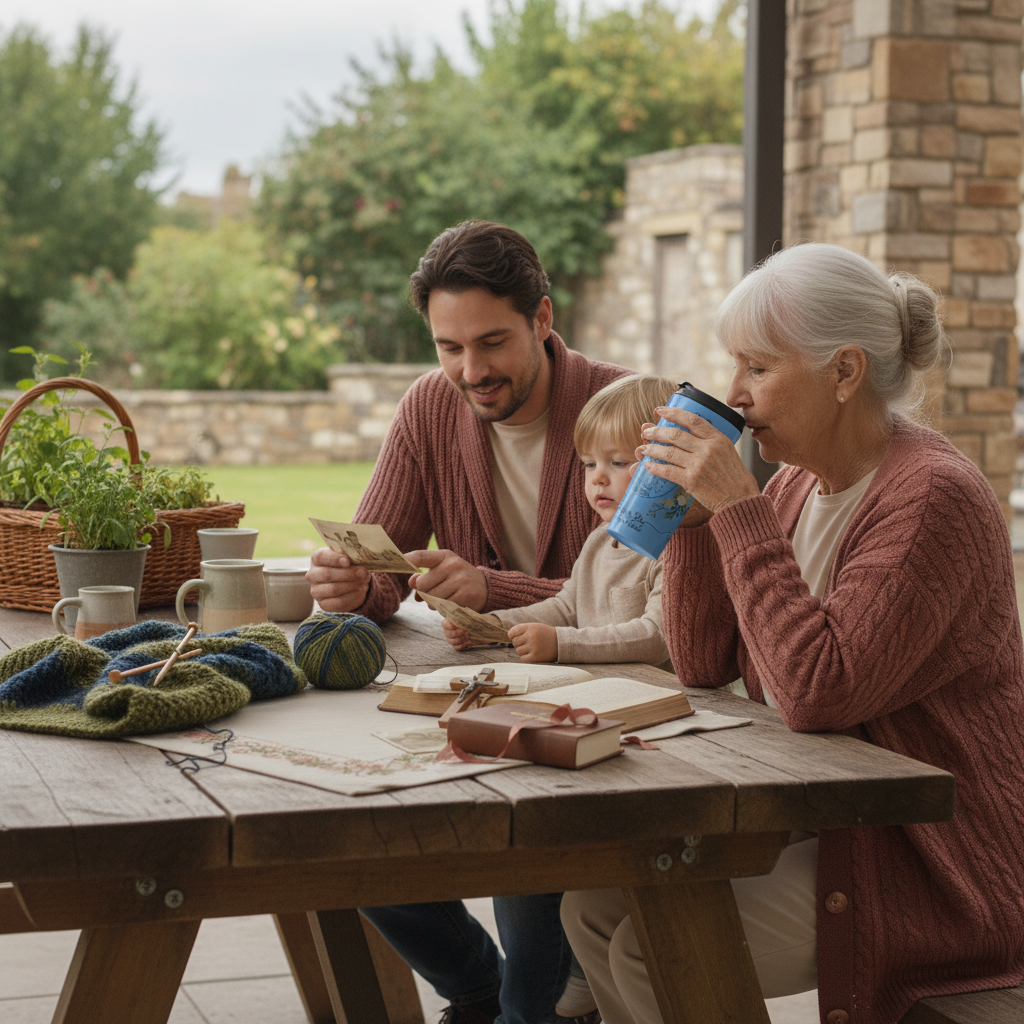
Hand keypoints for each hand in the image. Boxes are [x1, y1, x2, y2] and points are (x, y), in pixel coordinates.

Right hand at [306, 547, 369, 612]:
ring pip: (333, 589)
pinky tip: (361, 590)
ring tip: (365, 580)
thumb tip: (355, 556)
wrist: (350, 582)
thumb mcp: (348, 557)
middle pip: (327, 574)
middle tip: (363, 572)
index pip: (320, 557)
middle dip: (348, 573)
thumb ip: (349, 555)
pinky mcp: (324, 604)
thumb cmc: (347, 565)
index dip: (334, 559)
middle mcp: (312, 575)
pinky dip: (353, 596)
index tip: (348, 561)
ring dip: (352, 585)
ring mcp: (316, 591)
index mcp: (316, 559)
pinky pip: (339, 602)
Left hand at [405, 549, 488, 611]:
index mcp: (444, 556)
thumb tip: (411, 582)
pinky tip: (453, 603)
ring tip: (445, 598)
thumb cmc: (457, 578)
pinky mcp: (465, 595)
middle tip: (435, 592)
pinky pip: (443, 607)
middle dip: (424, 592)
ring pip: (431, 598)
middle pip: (422, 584)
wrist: (486, 587)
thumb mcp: (442, 571)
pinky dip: (444, 609)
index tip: (396, 562)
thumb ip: (424, 575)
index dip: (406, 560)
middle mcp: (452, 565)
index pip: (420, 556)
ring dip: (433, 603)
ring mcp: (460, 580)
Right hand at [441, 615, 498, 649]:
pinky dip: (462, 645)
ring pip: (450, 641)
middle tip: (465, 632)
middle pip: (446, 634)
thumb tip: (457, 613)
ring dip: (459, 639)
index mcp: (454, 620)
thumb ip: (464, 616)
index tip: (454, 626)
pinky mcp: (460, 644)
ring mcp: (455, 637)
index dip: (447, 626)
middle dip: (456, 634)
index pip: (444, 623)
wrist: (488, 629)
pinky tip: (468, 642)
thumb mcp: (473, 616)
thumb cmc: (480, 621)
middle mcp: (452, 629)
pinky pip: (456, 647)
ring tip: (468, 636)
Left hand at [507, 622, 556, 662]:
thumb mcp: (536, 627)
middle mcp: (531, 636)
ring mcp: (533, 647)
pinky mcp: (535, 656)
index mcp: (531, 627)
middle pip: (515, 642)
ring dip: (522, 650)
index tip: (512, 636)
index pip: (513, 631)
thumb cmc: (546, 634)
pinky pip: (522, 658)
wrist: (561, 643)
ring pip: (518, 650)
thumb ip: (523, 629)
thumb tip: (509, 635)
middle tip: (525, 643)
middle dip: (518, 643)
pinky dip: (525, 657)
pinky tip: (531, 654)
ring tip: (530, 648)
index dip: (511, 634)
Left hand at [639, 407, 758, 514]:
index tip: (659, 410)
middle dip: (656, 432)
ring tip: (643, 448)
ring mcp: (699, 464)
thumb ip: (709, 440)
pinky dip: (656, 468)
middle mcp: (707, 448)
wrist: (739, 498)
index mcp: (717, 438)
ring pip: (669, 452)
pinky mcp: (691, 480)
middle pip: (675, 435)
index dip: (673, 413)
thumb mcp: (727, 450)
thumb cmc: (733, 475)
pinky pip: (668, 471)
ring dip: (652, 449)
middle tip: (646, 432)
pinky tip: (648, 466)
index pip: (692, 419)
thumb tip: (685, 433)